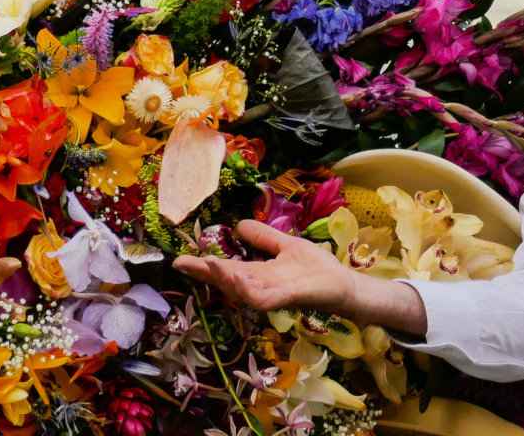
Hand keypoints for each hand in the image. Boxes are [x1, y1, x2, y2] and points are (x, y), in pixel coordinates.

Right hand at [173, 220, 357, 312]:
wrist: (344, 285)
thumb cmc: (317, 268)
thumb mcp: (285, 245)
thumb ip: (263, 237)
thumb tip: (237, 224)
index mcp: (259, 273)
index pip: (226, 270)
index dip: (203, 266)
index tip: (180, 259)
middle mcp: (261, 286)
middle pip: (227, 282)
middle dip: (204, 273)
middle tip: (183, 263)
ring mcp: (273, 294)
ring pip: (240, 291)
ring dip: (223, 279)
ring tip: (208, 264)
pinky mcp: (287, 299)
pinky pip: (262, 298)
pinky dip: (248, 290)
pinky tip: (238, 277)